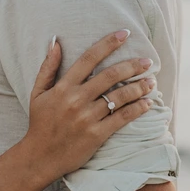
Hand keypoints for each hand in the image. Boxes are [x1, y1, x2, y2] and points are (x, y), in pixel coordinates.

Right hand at [21, 31, 154, 185]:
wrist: (40, 156)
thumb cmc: (39, 122)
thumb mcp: (37, 92)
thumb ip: (48, 66)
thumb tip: (55, 41)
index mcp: (63, 87)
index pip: (89, 58)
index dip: (108, 43)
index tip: (124, 34)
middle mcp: (77, 100)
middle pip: (110, 75)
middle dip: (132, 65)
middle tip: (148, 61)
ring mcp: (88, 118)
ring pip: (119, 96)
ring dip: (139, 87)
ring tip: (152, 82)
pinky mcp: (97, 135)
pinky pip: (121, 118)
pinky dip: (137, 109)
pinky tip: (147, 103)